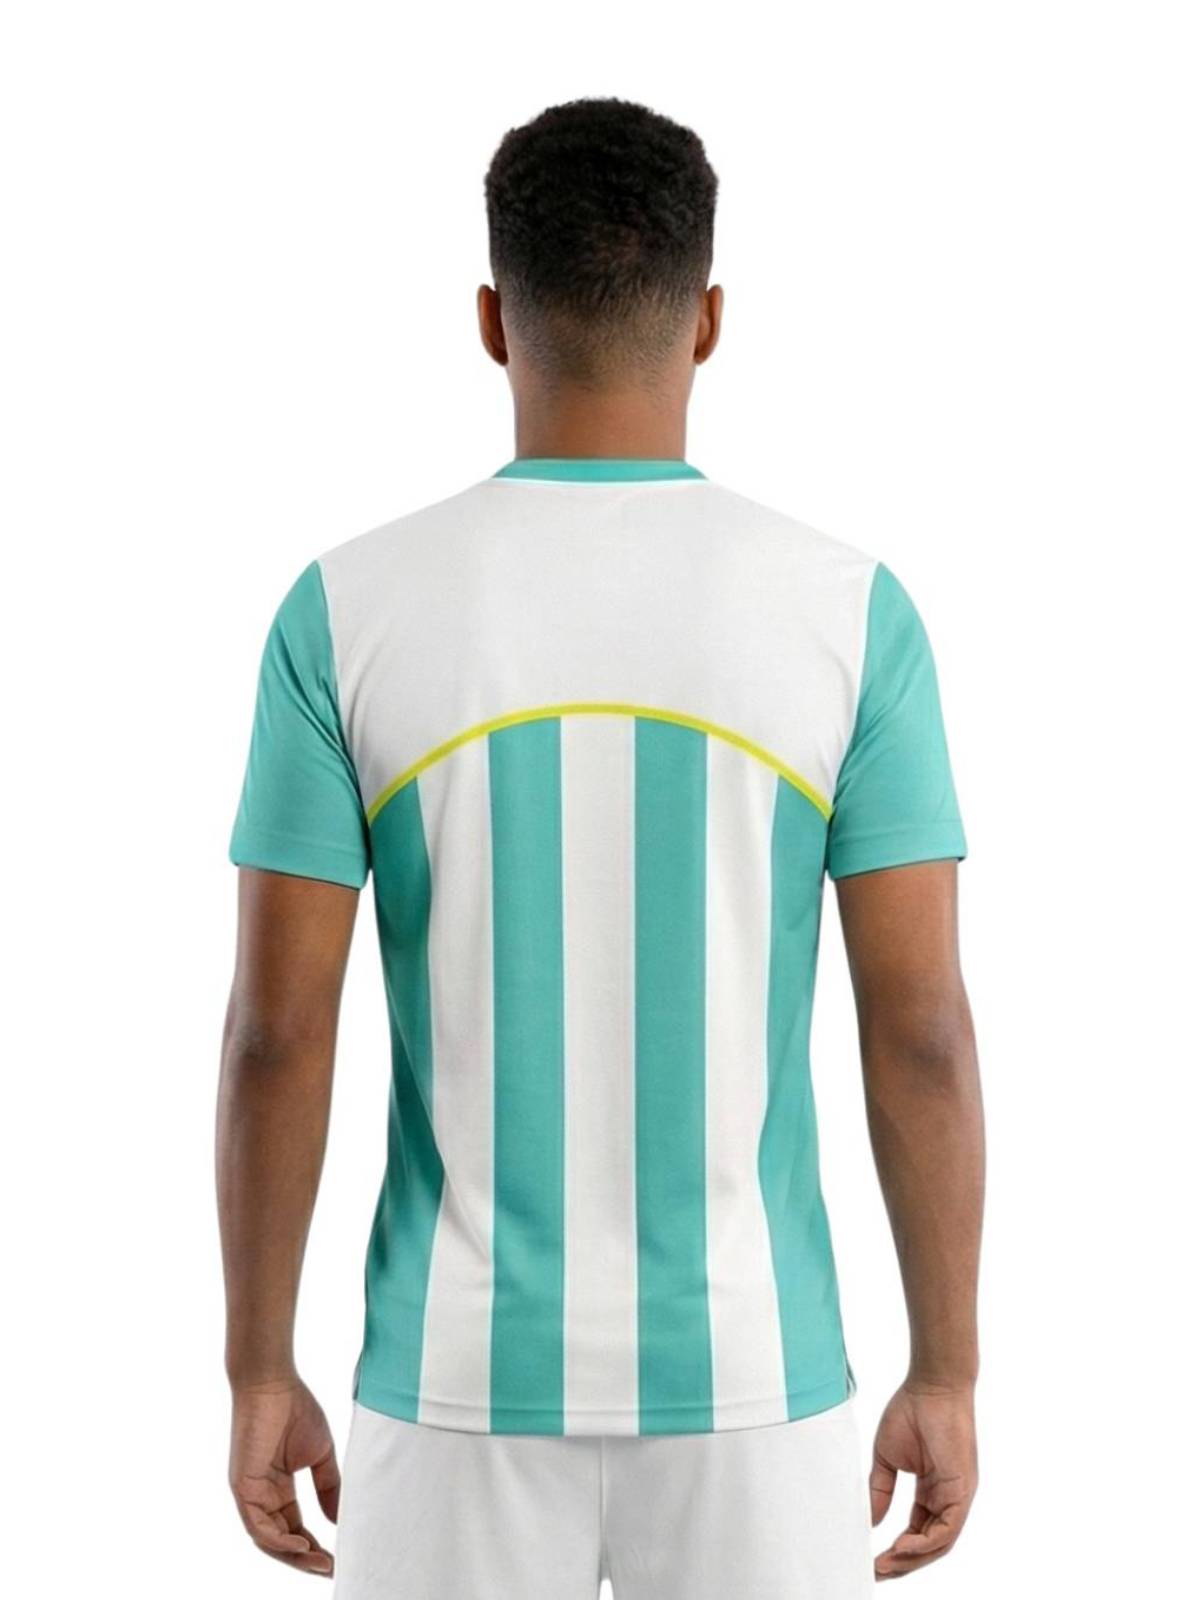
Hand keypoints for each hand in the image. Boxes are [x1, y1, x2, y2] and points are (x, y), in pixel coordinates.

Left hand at [228, 1378, 340, 1577]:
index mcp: (278, 1490)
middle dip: (305, 1559)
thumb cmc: (296, 1409)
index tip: (338, 1559)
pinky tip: (301, 1544)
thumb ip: (329, 1486)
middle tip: (331, 1569)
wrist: (273, 1382)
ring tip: (320, 1562)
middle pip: (281, 1541)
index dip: (314, 1547)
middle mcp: (262, 1497)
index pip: (295, 1529)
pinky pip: (257, 1525)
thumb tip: (340, 1520)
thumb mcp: (320, 1455)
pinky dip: (278, 1540)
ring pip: (268, 1540)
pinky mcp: (242, 1487)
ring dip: (294, 1555)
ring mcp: (250, 1494)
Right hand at [870, 1381, 977, 1579]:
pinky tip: (902, 1547)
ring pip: (939, 1544)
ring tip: (885, 1565)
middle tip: (876, 1572)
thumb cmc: (911, 1412)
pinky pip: (947, 1529)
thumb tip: (869, 1523)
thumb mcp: (887, 1458)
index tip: (873, 1560)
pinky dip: (925, 1543)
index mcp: (932, 1492)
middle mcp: (947, 1499)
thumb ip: (880, 1491)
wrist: (931, 1386)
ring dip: (912, 1559)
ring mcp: (957, 1497)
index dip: (896, 1550)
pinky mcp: (963, 1491)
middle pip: (928, 1545)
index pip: (916, 1532)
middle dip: (902, 1563)